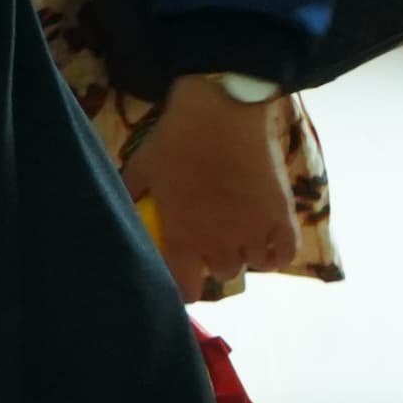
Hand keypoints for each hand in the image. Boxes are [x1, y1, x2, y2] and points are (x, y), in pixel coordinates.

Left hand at [122, 86, 299, 301]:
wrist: (223, 113)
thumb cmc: (176, 141)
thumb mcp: (140, 169)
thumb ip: (129, 194)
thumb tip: (115, 207)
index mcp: (183, 237)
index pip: (186, 288)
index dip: (183, 289)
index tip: (181, 280)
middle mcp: (221, 243)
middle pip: (222, 274)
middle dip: (214, 264)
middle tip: (209, 245)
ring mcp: (255, 230)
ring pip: (254, 264)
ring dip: (245, 255)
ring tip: (237, 238)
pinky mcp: (283, 215)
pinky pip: (286, 252)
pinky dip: (277, 255)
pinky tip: (267, 246)